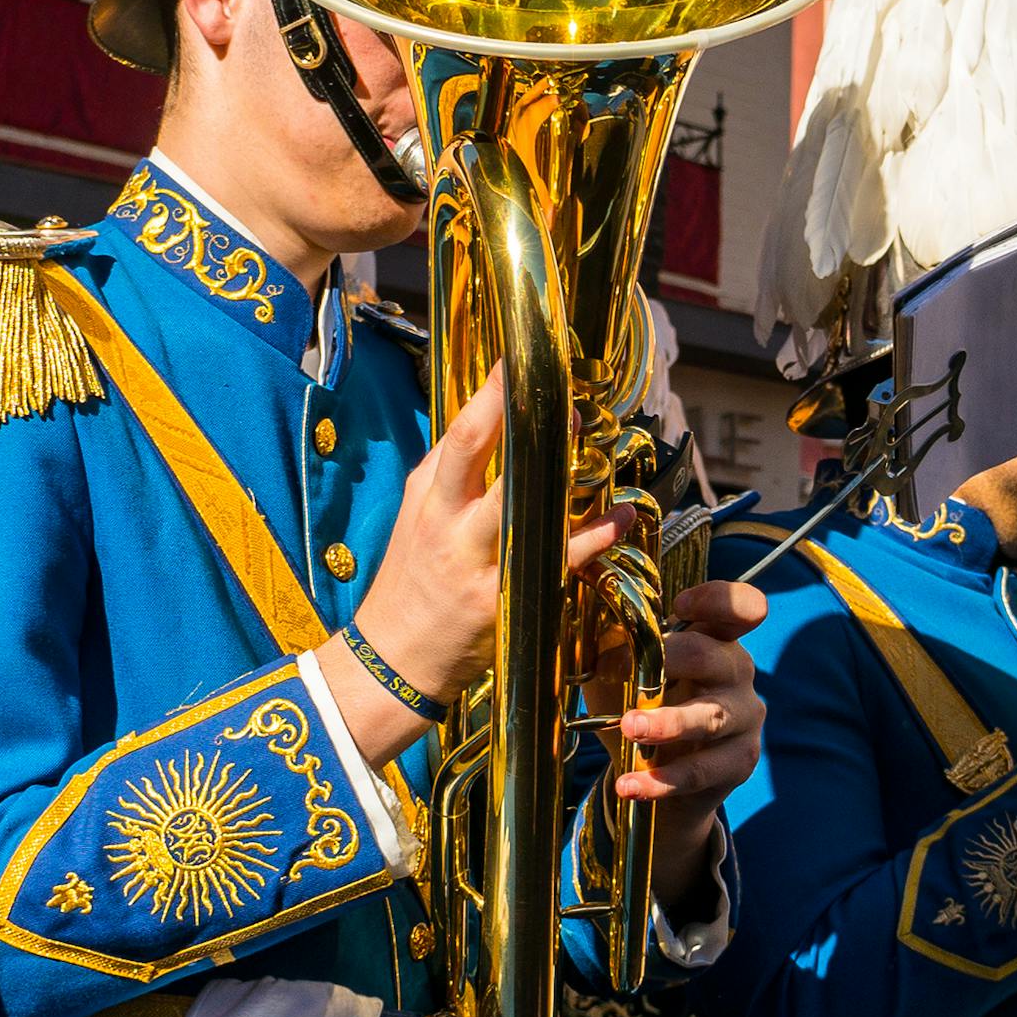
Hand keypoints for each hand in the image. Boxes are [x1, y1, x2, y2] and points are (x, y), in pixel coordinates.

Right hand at [326, 371, 623, 761]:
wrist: (394, 659)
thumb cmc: (412, 578)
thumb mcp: (419, 515)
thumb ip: (454, 472)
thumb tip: (494, 418)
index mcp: (431, 494)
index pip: (462, 430)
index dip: (496, 391)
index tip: (526, 357)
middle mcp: (450, 522)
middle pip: (479, 452)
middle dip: (521, 416)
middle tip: (565, 389)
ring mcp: (477, 561)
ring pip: (523, 504)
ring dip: (567, 473)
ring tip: (603, 443)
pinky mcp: (505, 599)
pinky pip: (557, 560)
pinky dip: (595, 537)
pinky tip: (622, 516)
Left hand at [609, 581, 767, 918]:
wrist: (662, 776)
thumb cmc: (641, 705)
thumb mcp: (619, 672)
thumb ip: (609, 647)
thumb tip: (582, 626)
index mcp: (713, 638)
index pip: (737, 607)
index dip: (717, 599)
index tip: (680, 605)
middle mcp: (735, 672)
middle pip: (713, 656)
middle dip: (671, 662)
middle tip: (633, 676)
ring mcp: (743, 717)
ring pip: (709, 717)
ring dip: (668, 723)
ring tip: (630, 728)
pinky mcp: (737, 762)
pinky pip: (699, 772)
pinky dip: (659, 781)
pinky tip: (627, 785)